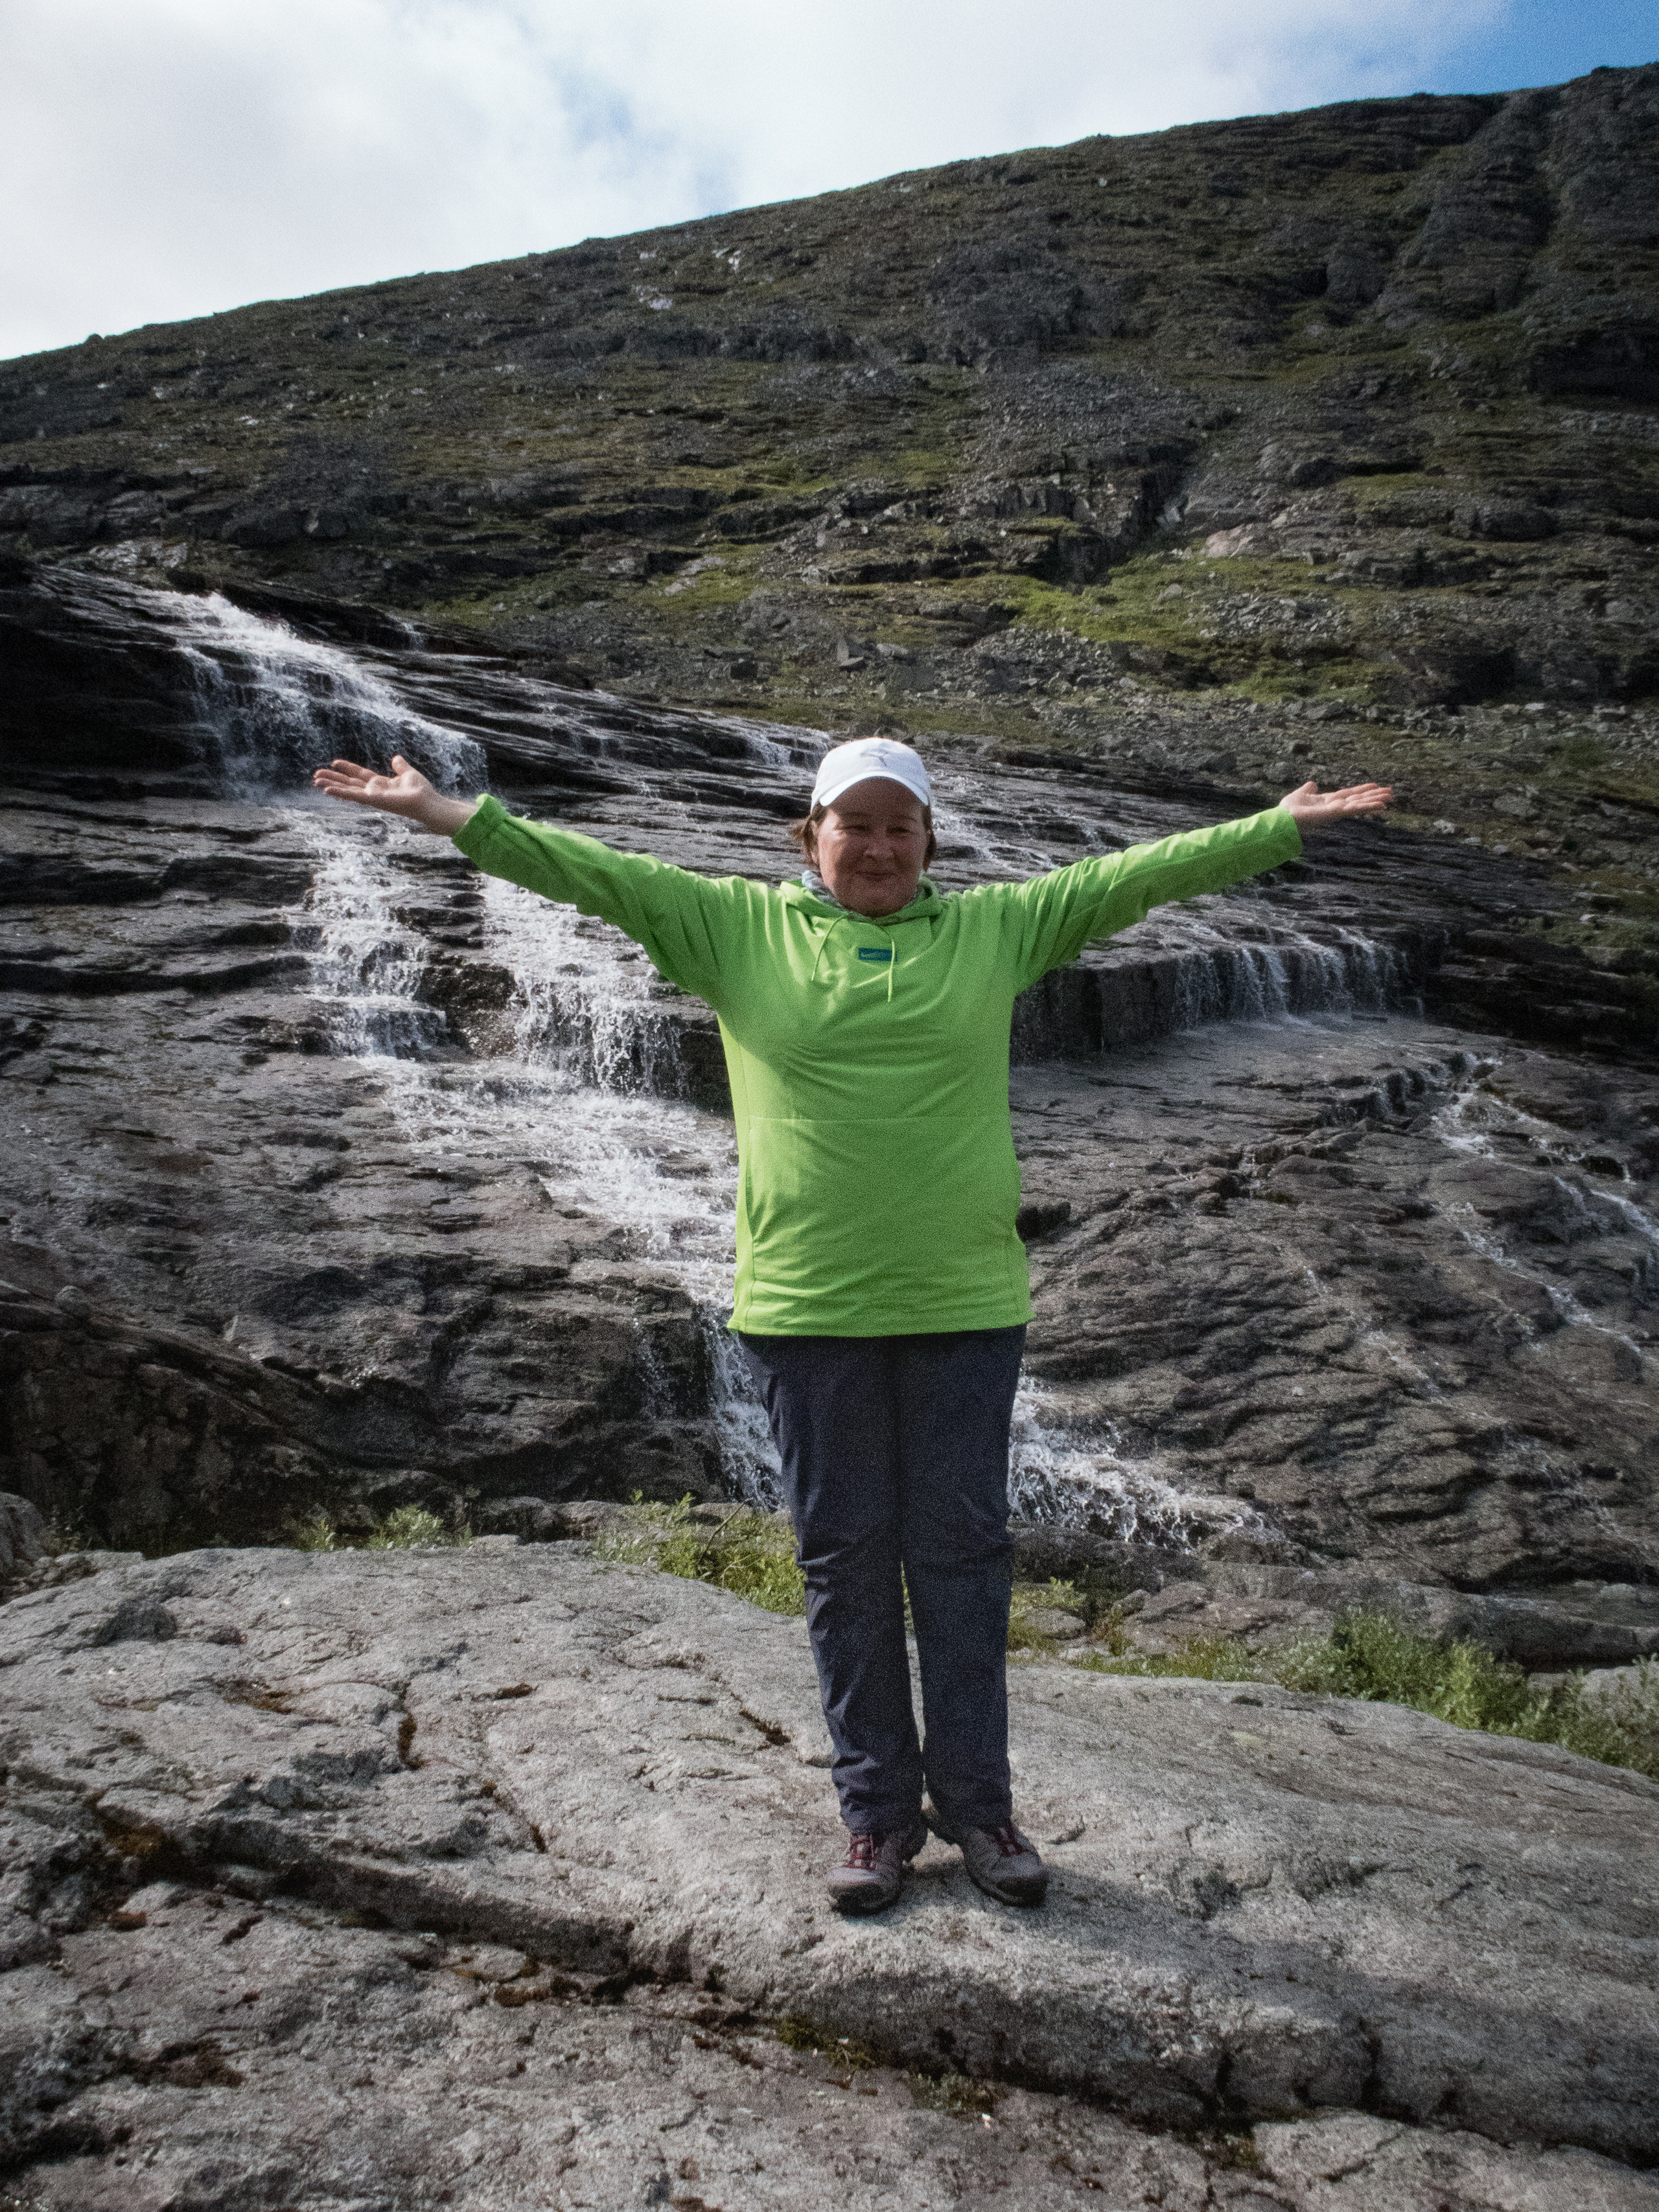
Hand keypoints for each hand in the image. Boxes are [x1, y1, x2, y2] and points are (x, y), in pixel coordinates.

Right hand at [311, 755, 476, 835]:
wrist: (427, 802)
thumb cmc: (421, 791)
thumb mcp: (409, 773)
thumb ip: (401, 766)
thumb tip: (396, 758)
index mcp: (380, 784)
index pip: (359, 774)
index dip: (347, 768)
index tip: (334, 762)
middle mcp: (373, 791)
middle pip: (349, 782)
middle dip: (333, 778)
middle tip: (316, 775)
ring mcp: (372, 796)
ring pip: (347, 789)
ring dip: (331, 785)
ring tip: (316, 782)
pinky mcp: (373, 800)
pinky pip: (353, 795)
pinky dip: (340, 792)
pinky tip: (327, 790)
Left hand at [1279, 780, 1391, 827]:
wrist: (1283, 819)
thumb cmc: (1288, 810)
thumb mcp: (1301, 793)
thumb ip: (1308, 789)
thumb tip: (1312, 784)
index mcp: (1329, 801)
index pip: (1349, 794)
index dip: (1362, 790)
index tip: (1375, 786)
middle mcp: (1335, 807)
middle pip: (1358, 799)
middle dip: (1374, 796)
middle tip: (1390, 793)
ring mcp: (1336, 811)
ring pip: (1360, 805)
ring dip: (1375, 801)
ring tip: (1389, 799)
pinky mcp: (1336, 814)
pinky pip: (1355, 809)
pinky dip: (1368, 807)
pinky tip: (1380, 805)